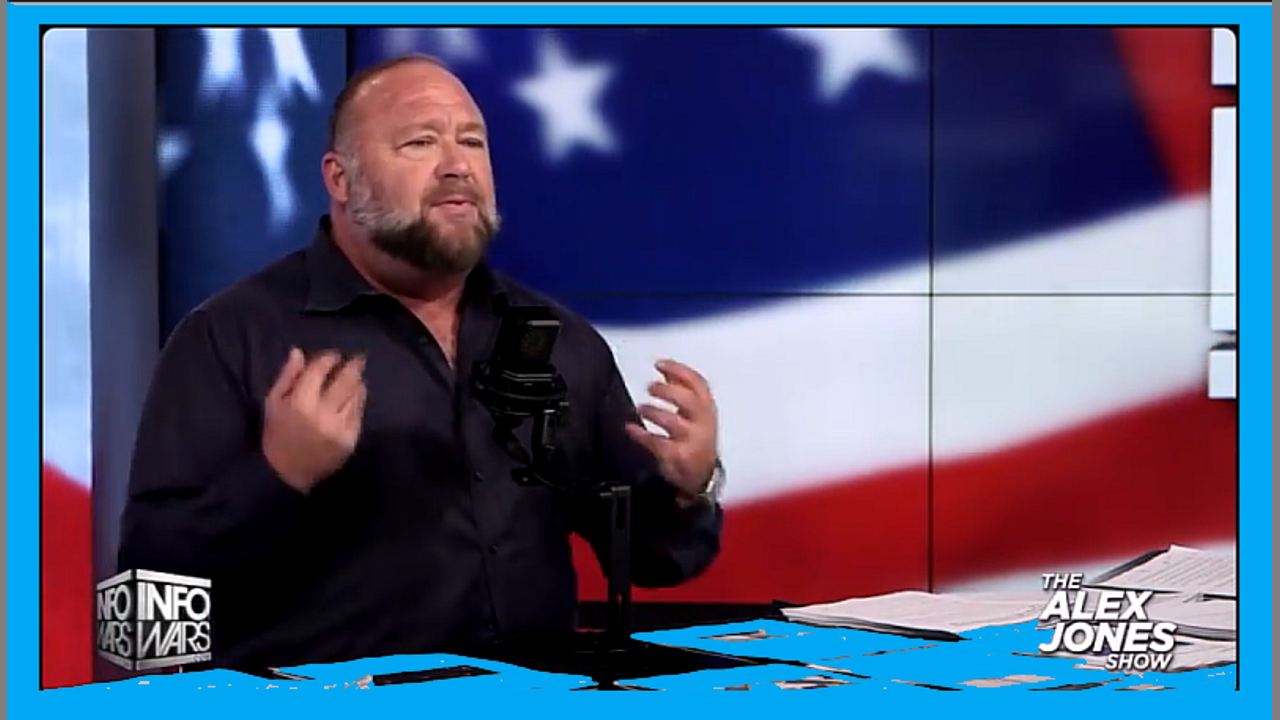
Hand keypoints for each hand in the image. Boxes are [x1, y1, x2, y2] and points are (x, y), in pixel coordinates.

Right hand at [262, 348, 366, 492]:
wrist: (286, 474)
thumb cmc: (276, 435)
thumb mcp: (273, 404)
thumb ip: (288, 376)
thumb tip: (299, 352)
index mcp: (300, 403)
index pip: (320, 370)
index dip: (330, 358)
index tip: (334, 355)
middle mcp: (323, 413)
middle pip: (346, 380)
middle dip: (354, 366)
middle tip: (359, 358)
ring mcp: (340, 427)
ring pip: (356, 396)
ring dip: (358, 383)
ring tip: (357, 377)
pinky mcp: (350, 439)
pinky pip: (359, 413)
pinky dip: (358, 402)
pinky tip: (355, 397)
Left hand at [624, 359, 718, 502]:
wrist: (702, 475)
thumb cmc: (697, 440)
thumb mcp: (696, 414)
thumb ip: (682, 391)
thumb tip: (665, 372)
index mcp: (707, 408)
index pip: (698, 383)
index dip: (679, 370)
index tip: (660, 364)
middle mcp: (703, 422)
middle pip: (688, 400)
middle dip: (667, 391)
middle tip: (651, 387)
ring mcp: (692, 440)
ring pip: (673, 422)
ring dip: (653, 412)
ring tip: (640, 408)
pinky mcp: (679, 456)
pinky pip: (657, 443)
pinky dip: (641, 434)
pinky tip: (631, 428)